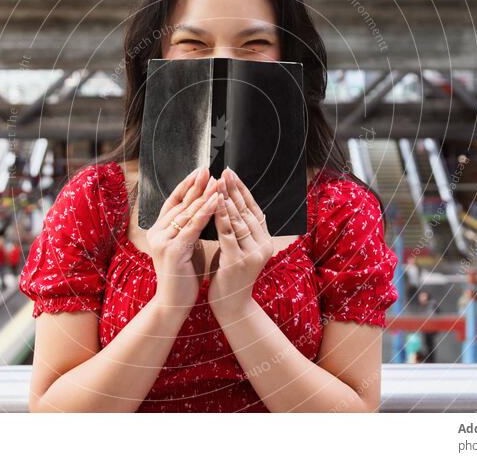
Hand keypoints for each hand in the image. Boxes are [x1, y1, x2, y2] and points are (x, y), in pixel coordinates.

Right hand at [148, 167, 219, 313]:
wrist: (173, 304)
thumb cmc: (183, 276)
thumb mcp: (187, 246)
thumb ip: (190, 229)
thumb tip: (203, 209)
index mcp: (160, 230)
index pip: (174, 201)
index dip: (187, 185)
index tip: (201, 171)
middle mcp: (157, 232)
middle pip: (180, 203)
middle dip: (197, 185)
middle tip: (210, 169)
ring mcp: (163, 241)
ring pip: (187, 212)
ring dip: (204, 195)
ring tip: (217, 182)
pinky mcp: (172, 251)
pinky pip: (192, 227)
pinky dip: (205, 212)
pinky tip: (216, 201)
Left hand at [207, 167, 273, 316]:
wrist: (230, 305)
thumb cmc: (230, 275)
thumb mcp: (237, 248)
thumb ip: (237, 229)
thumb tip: (228, 202)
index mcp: (265, 241)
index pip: (254, 209)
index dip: (242, 190)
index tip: (231, 173)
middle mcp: (263, 245)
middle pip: (247, 211)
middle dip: (234, 190)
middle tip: (223, 171)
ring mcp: (252, 253)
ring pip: (238, 220)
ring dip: (226, 199)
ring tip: (217, 183)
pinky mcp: (238, 260)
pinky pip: (227, 233)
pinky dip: (219, 216)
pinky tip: (211, 204)